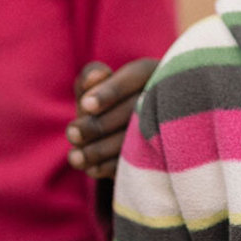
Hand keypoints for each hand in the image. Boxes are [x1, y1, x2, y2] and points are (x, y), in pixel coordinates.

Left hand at [66, 59, 157, 179]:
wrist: (129, 136)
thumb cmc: (109, 103)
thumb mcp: (98, 86)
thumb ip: (91, 74)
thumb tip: (96, 77)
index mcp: (152, 72)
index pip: (136, 75)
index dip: (111, 91)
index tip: (85, 105)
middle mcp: (167, 94)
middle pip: (134, 109)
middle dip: (98, 124)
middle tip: (71, 133)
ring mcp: (168, 126)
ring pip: (136, 139)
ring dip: (101, 150)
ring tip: (75, 157)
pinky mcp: (162, 155)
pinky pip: (139, 162)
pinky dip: (112, 167)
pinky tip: (91, 168)